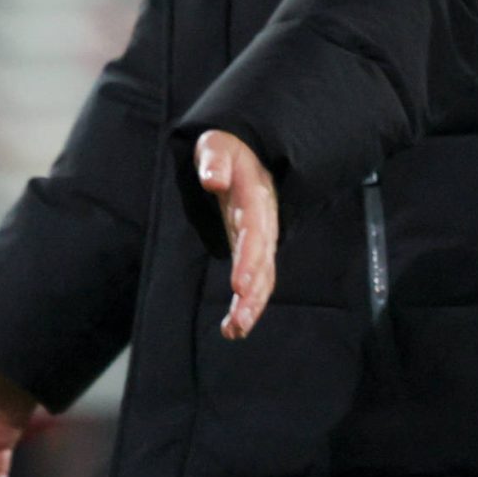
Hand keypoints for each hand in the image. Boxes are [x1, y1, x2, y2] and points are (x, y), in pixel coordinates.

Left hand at [197, 129, 278, 339]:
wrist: (247, 152)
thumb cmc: (227, 150)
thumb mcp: (217, 145)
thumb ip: (215, 160)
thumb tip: (213, 179)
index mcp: (256, 198)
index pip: (255, 233)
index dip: (249, 259)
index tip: (239, 285)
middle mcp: (264, 223)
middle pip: (263, 263)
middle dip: (253, 294)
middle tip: (239, 321)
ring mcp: (261, 239)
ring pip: (263, 277)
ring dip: (251, 306)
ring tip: (235, 331)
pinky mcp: (254, 250)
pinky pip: (256, 280)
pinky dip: (248, 304)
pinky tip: (234, 327)